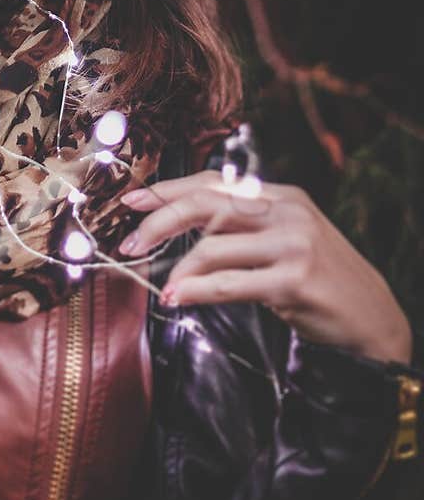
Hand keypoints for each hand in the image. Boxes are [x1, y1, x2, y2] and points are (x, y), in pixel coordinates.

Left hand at [118, 170, 413, 365]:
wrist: (370, 316)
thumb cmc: (317, 277)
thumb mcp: (284, 239)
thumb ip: (242, 227)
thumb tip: (182, 225)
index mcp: (280, 195)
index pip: (213, 183)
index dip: (169, 190)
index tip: (132, 200)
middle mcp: (286, 212)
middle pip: (206, 206)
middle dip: (160, 223)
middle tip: (129, 245)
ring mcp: (292, 245)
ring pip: (213, 247)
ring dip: (178, 269)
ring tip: (161, 289)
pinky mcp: (293, 281)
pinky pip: (229, 284)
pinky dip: (197, 291)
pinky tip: (177, 298)